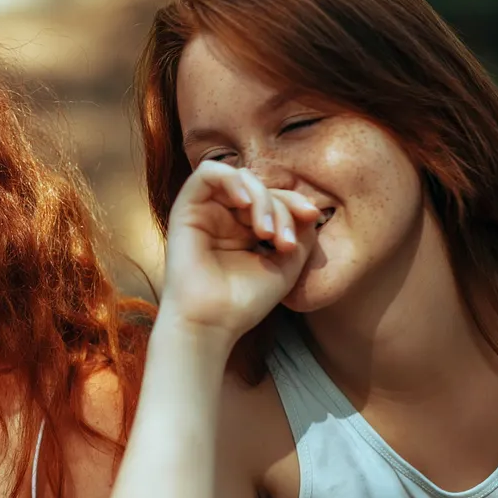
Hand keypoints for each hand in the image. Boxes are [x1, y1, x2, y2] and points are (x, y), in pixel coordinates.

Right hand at [159, 161, 320, 341]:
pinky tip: (245, 204)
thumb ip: (299, 234)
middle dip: (280, 206)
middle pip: (260, 187)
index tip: (312, 218)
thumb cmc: (243, 302)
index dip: (295, 202)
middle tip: (284, 241)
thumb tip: (308, 209)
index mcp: (244, 229)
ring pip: (239, 178)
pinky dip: (231, 180)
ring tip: (266, 231)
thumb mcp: (286, 265)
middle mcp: (224, 217)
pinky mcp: (185, 209)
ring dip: (260, 197)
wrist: (212, 323)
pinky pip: (207, 173)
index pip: (274, 198)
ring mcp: (205, 212)